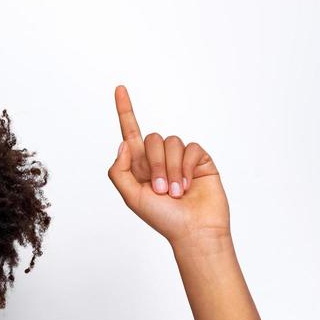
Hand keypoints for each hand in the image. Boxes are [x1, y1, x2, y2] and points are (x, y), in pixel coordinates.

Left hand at [107, 84, 229, 247]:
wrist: (194, 231)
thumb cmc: (163, 218)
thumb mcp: (131, 197)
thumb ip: (120, 171)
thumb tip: (123, 144)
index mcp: (139, 166)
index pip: (131, 133)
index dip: (125, 111)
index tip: (119, 88)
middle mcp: (159, 159)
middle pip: (152, 139)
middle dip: (155, 164)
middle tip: (160, 190)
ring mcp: (180, 158)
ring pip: (172, 142)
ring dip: (172, 169)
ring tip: (176, 192)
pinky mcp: (200, 160)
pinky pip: (192, 148)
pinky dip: (187, 167)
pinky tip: (189, 185)